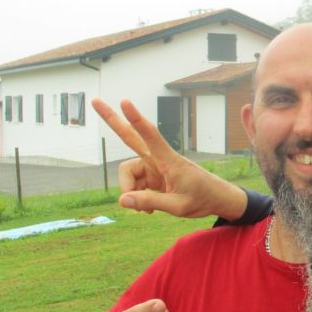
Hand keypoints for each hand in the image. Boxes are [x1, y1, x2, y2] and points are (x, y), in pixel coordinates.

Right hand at [93, 98, 247, 218]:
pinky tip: (148, 210)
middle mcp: (157, 159)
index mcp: (168, 160)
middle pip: (130, 137)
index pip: (150, 135)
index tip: (125, 101)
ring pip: (128, 174)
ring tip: (145, 211)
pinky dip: (136, 197)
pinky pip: (134, 185)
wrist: (216, 199)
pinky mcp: (152, 176)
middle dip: (112, 120)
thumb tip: (122, 200)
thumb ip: (150, 202)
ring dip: (130, 191)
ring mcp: (153, 167)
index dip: (136, 119)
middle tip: (94, 101)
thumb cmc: (202, 199)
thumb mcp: (178, 206)